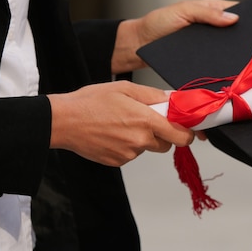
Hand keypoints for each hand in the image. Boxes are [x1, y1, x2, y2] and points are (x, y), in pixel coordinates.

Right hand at [48, 81, 193, 165]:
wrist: (63, 121)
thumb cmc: (91, 102)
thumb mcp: (125, 89)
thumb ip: (153, 96)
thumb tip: (172, 100)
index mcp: (146, 120)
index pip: (182, 136)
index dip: (188, 133)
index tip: (187, 129)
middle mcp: (140, 141)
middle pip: (167, 144)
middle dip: (162, 134)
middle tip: (146, 120)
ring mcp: (129, 153)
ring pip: (147, 148)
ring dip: (142, 139)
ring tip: (121, 124)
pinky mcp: (117, 161)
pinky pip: (131, 154)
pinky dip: (127, 145)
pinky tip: (112, 133)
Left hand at [112, 0, 238, 73]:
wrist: (140, 45)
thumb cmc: (158, 23)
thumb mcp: (183, 11)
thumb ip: (207, 13)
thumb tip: (234, 18)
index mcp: (211, 10)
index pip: (237, 11)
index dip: (250, 16)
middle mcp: (212, 27)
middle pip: (236, 32)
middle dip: (246, 37)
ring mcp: (208, 44)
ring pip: (228, 49)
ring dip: (235, 53)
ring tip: (247, 58)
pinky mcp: (202, 59)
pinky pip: (216, 62)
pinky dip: (223, 65)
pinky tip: (229, 68)